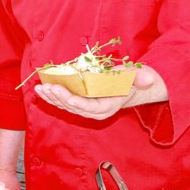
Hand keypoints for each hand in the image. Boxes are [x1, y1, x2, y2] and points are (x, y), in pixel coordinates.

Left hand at [34, 67, 158, 119]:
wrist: (128, 88)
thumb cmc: (132, 81)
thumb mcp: (137, 78)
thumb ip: (141, 78)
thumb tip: (148, 78)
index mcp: (108, 106)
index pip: (91, 108)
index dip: (78, 103)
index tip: (66, 97)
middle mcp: (94, 111)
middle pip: (74, 107)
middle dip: (60, 98)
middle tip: (48, 87)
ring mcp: (85, 107)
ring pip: (66, 105)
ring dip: (52, 97)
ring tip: (40, 88)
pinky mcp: (78, 102)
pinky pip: (63, 101)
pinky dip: (52, 95)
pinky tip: (42, 89)